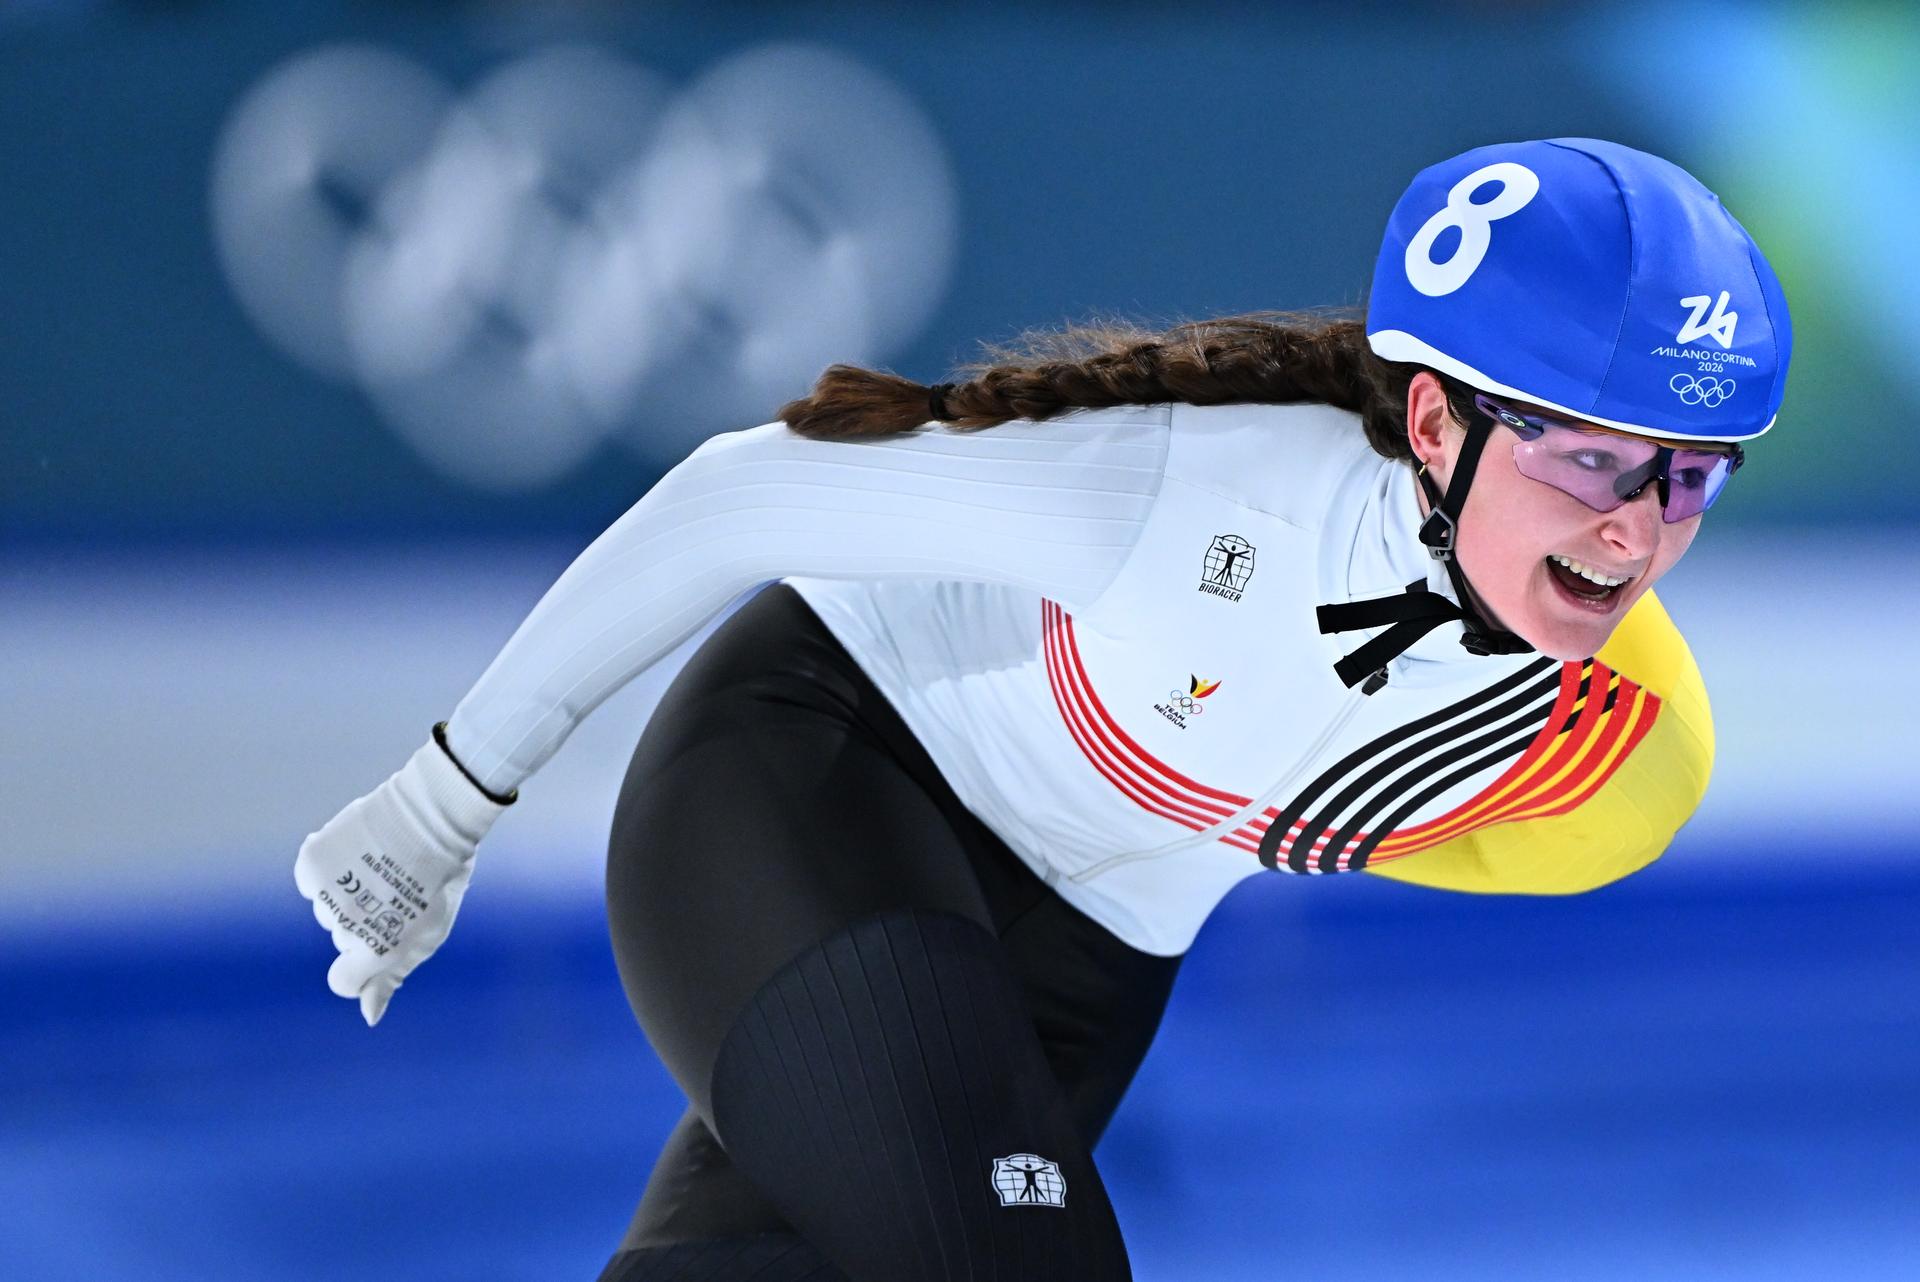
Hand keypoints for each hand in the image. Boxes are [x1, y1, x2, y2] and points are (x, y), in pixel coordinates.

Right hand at [295, 729, 510, 1024]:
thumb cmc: (440, 879)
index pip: (344, 983)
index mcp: (378, 953)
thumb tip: (369, 1017)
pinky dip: (329, 868)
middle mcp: (347, 930)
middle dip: (364, 920)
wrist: (433, 818)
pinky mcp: (312, 865)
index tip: (380, 936)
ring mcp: (326, 897)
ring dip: (347, 893)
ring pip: (326, 909)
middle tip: (395, 891)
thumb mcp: (428, 935)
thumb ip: (392, 978)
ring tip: (382, 868)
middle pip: (341, 938)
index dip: (361, 964)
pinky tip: (359, 853)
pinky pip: (311, 880)